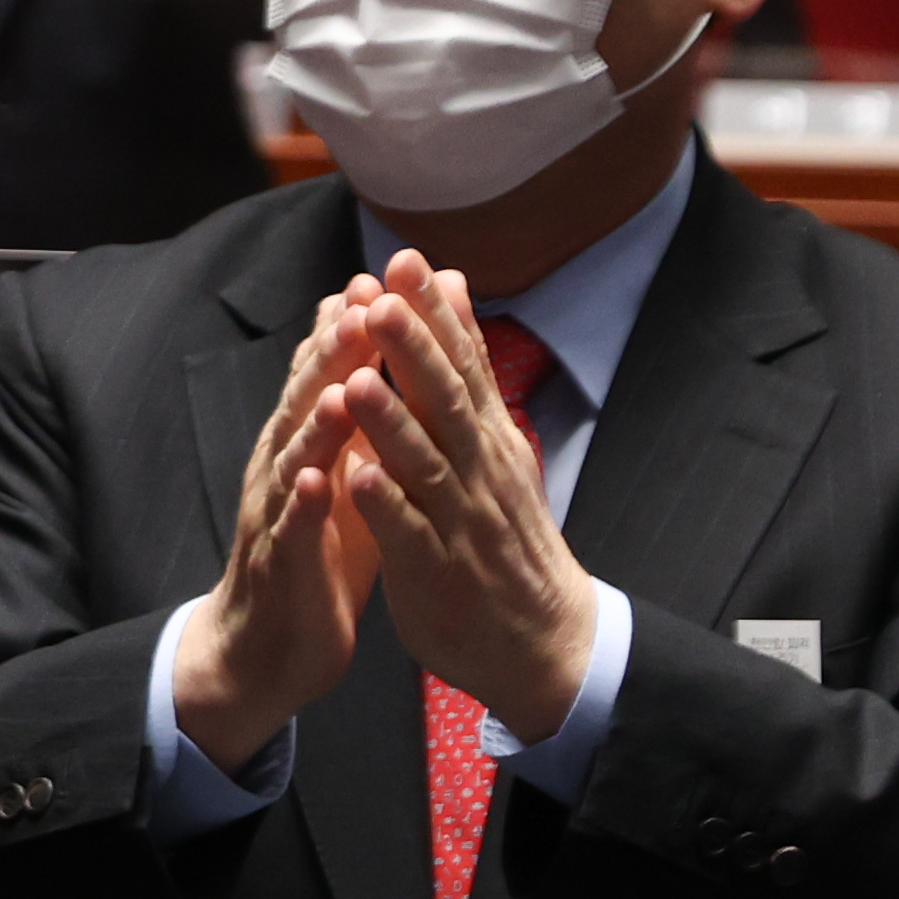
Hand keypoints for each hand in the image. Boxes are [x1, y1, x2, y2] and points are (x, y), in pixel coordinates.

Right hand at [165, 286, 388, 771]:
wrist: (265, 646)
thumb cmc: (316, 555)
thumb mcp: (342, 475)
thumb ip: (358, 419)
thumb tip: (376, 354)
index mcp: (303, 447)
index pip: (323, 377)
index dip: (348, 329)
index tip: (380, 278)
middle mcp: (281, 471)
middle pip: (306, 403)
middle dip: (334, 355)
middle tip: (364, 304)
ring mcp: (275, 518)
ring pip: (294, 461)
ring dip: (317, 423)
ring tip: (344, 385)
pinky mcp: (281, 568)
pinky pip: (291, 534)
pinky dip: (303, 508)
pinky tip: (316, 484)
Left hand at [336, 258, 592, 741]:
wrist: (542, 638)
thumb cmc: (502, 532)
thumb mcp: (492, 443)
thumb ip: (466, 369)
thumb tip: (451, 288)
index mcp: (485, 439)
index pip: (461, 364)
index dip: (434, 314)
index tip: (407, 260)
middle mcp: (476, 471)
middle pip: (445, 402)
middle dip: (413, 350)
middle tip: (382, 296)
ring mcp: (458, 521)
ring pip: (422, 465)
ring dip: (391, 423)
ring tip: (358, 381)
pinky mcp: (436, 570)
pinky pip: (407, 535)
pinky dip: (383, 506)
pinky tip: (355, 479)